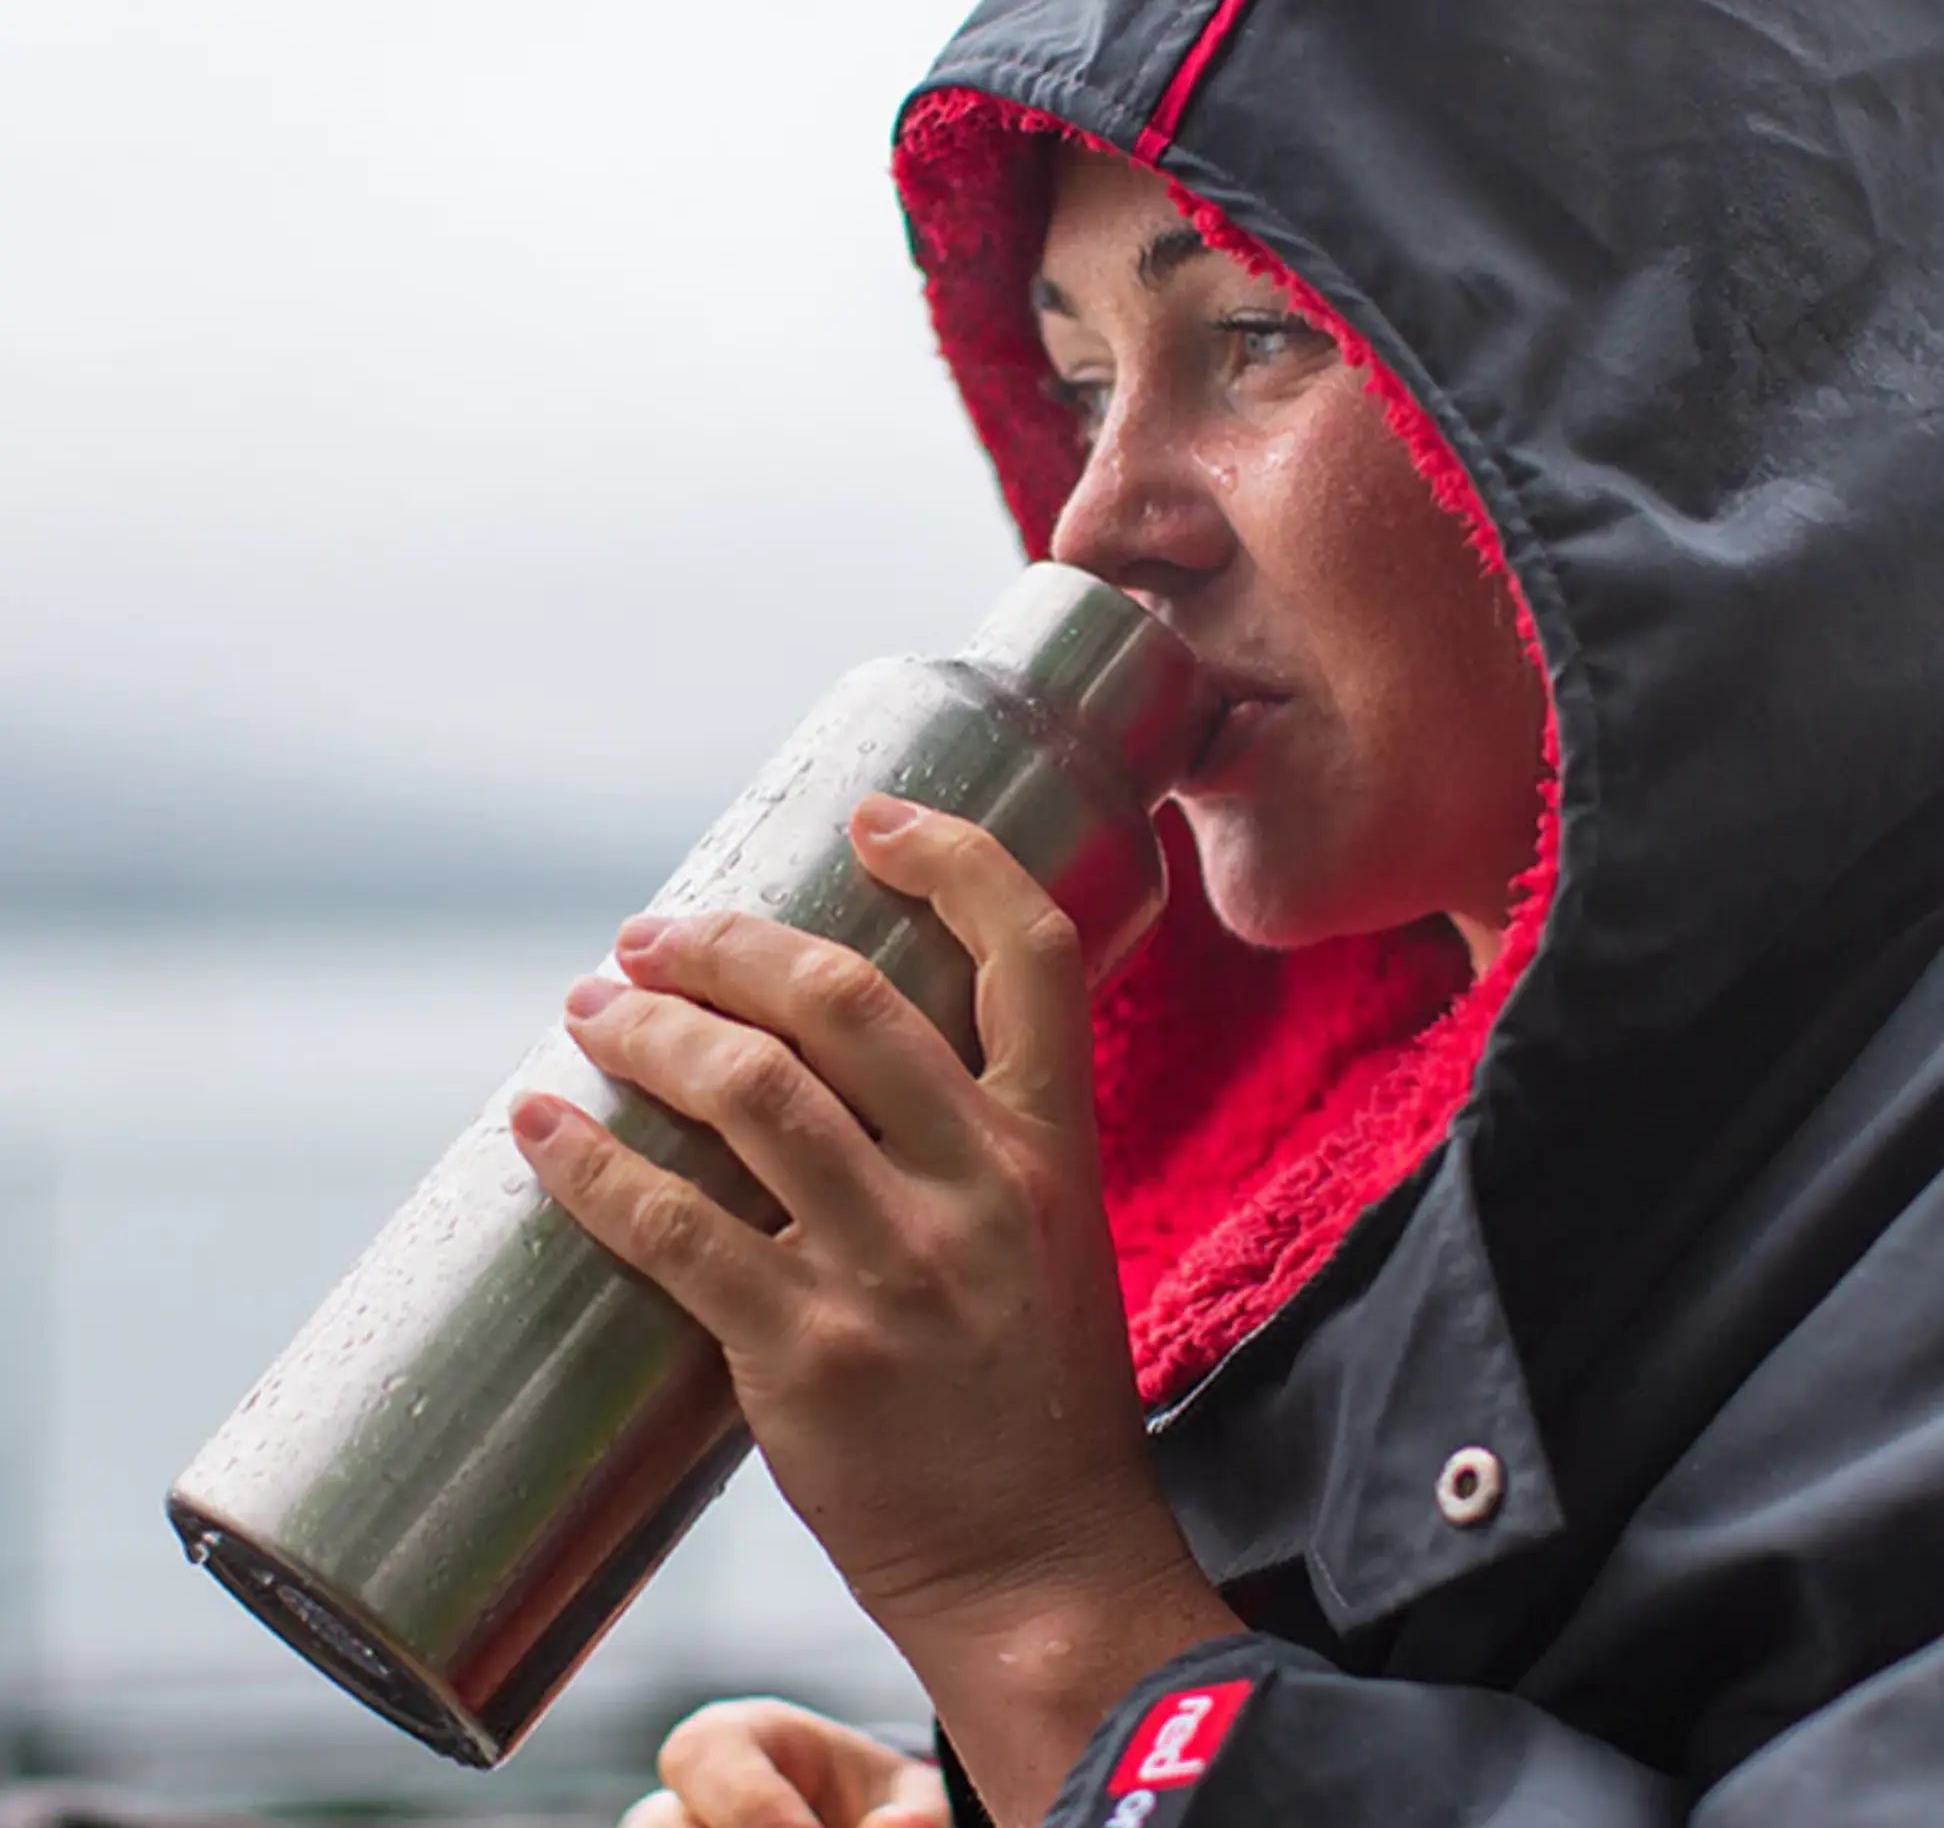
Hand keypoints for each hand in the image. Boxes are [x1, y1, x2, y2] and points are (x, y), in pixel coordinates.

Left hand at [511, 796, 1240, 1824]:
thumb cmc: (1032, 1398)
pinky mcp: (804, 1355)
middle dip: (728, 944)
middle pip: (843, 997)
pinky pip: (674, 1227)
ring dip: (646, 1029)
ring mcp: (893, 1269)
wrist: (1042, 1569)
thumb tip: (816, 1051)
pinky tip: (539, 1128)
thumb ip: (965, 1142)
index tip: (868, 818)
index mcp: (1053, 1146)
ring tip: (588, 1011)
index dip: (951, 857)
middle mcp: (980, 1185)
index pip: (1030, 952)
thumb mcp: (1046, 1238)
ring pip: (748, 1091)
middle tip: (650, 936)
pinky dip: (590, 1162)